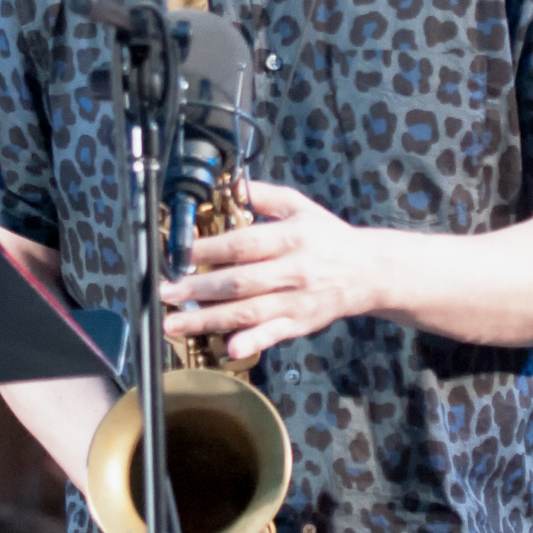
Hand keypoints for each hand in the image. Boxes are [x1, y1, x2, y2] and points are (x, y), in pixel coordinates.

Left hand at [159, 180, 377, 357]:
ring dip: (208, 320)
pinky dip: (251, 343)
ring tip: (173, 323)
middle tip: (164, 292)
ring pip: (248, 312)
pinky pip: (273, 335)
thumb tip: (230, 183)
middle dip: (197, 289)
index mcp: (291, 237)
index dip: (208, 250)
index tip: (177, 254)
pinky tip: (227, 349)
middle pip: (240, 282)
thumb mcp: (299, 206)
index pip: (244, 244)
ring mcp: (296, 301)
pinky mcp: (300, 323)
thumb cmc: (326, 236)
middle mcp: (293, 270)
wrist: (368, 271)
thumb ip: (263, 195)